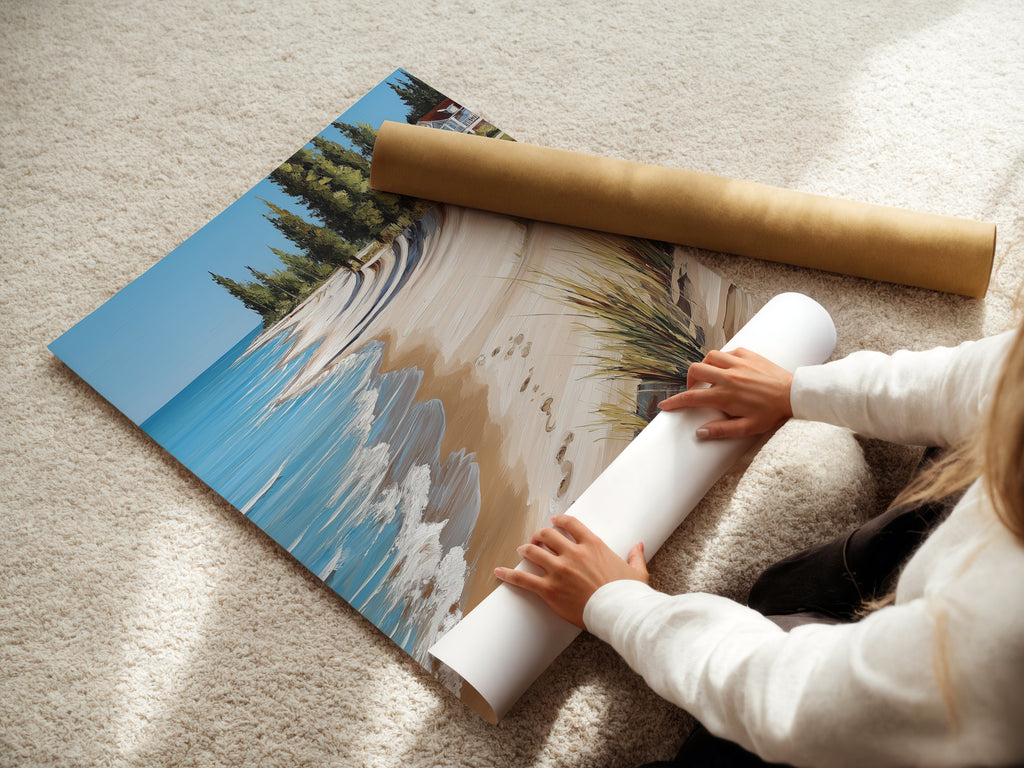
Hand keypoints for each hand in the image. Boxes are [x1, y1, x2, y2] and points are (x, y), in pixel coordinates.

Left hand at [494, 514, 647, 629]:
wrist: (620, 613)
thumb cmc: (628, 594)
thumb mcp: (636, 572)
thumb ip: (635, 556)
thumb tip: (639, 546)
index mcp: (593, 545)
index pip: (570, 524)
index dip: (559, 521)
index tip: (554, 521)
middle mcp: (573, 553)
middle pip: (547, 535)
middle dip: (539, 535)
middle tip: (536, 538)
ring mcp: (559, 571)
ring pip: (534, 552)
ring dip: (526, 549)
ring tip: (522, 549)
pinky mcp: (549, 589)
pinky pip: (523, 579)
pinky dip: (509, 574)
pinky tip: (499, 571)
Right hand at [658, 347, 793, 439]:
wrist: (794, 394)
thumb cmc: (772, 413)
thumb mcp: (748, 428)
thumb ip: (722, 430)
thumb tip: (699, 433)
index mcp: (725, 395)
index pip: (692, 398)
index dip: (675, 402)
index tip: (665, 406)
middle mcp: (728, 376)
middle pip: (695, 370)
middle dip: (689, 380)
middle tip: (695, 390)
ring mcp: (738, 363)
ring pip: (709, 357)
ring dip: (705, 367)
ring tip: (711, 378)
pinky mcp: (748, 354)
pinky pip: (728, 352)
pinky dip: (723, 359)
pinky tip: (729, 369)